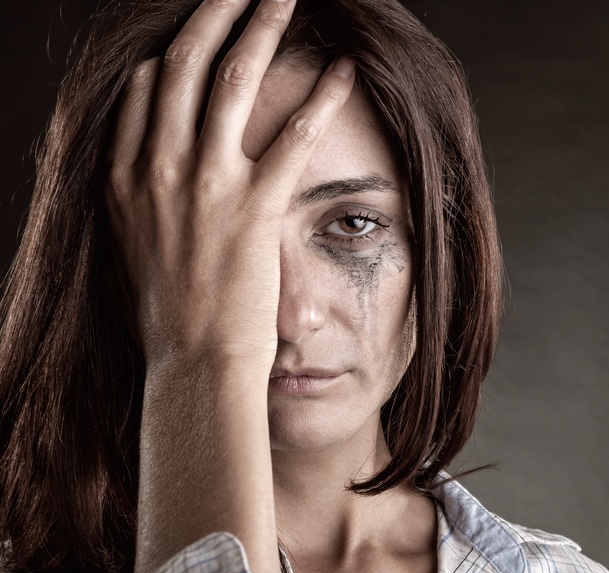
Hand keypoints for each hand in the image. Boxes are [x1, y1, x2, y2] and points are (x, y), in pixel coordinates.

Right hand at [109, 0, 354, 572]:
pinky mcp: (251, 206)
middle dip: (215, 13)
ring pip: (230, 81)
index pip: (147, 87)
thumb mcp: (133, 244)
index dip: (179, 51)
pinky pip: (291, 136)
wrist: (192, 363)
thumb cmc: (169, 313)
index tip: (206, 30)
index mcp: (124, 173)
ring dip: (260, 28)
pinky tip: (344, 70)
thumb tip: (158, 167)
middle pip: (183, 64)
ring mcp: (203, 183)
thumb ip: (141, 195)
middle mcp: (157, 166)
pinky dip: (321, 98)